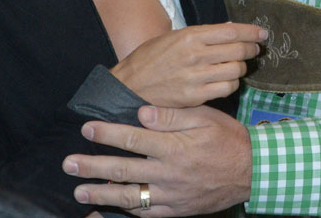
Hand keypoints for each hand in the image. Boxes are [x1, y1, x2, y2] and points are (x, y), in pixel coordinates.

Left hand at [64, 105, 251, 215]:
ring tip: (79, 190)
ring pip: (129, 196)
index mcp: (175, 147)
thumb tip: (141, 113)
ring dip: (101, 192)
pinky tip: (110, 206)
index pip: (133, 139)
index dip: (107, 133)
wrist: (252, 171)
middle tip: (69, 163)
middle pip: (123, 169)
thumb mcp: (205, 118)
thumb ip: (172, 116)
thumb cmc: (227, 138)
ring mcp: (172, 195)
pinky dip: (126, 211)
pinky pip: (147, 213)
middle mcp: (169, 173)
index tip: (86, 128)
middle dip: (93, 165)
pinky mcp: (176, 210)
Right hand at [110, 23, 264, 107]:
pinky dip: (232, 83)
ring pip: (236, 70)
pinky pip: (226, 88)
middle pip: (238, 50)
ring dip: (242, 67)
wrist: (130, 86)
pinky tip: (227, 80)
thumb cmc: (150, 59)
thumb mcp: (173, 37)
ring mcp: (196, 77)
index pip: (231, 31)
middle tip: (254, 49)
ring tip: (239, 65)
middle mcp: (196, 55)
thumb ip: (201, 35)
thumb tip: (229, 29)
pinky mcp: (196, 96)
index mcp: (190, 36)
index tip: (262, 33)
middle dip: (251, 49)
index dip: (251, 32)